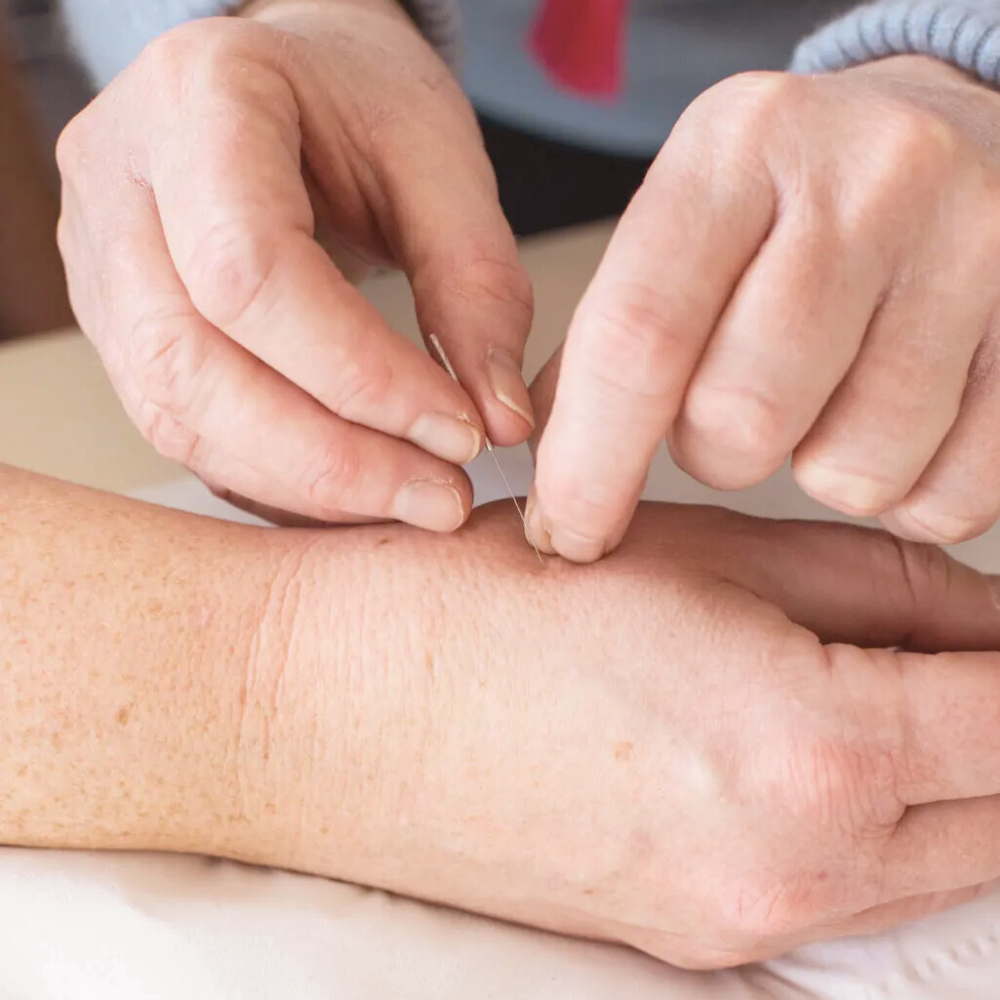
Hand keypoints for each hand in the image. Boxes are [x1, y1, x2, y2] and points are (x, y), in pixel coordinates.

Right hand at [55, 0, 533, 529]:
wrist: (289, 80)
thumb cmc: (363, 97)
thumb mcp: (440, 159)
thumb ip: (478, 285)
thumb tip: (501, 422)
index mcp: (203, 100)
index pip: (252, 272)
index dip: (360, 376)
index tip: (461, 431)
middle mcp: (121, 182)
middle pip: (193, 364)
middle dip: (331, 458)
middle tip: (440, 499)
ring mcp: (102, 261)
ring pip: (175, 413)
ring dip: (303, 483)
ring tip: (410, 499)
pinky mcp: (119, 325)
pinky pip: (182, 428)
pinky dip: (273, 476)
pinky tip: (353, 489)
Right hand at [245, 501, 999, 968]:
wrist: (329, 708)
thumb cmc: (479, 605)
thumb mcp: (693, 547)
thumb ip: (869, 578)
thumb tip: (975, 609)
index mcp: (812, 746)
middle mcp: (796, 869)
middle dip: (999, 723)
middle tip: (960, 649)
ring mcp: (739, 925)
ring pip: (932, 866)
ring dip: (946, 783)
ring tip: (885, 688)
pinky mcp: (686, 940)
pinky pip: (840, 896)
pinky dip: (867, 828)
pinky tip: (801, 750)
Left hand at [530, 56, 999, 560]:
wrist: (958, 138)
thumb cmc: (793, 203)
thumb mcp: (682, 230)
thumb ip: (607, 348)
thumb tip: (554, 492)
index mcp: (738, 149)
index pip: (638, 337)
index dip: (589, 465)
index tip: (566, 536)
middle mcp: (865, 182)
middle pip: (740, 419)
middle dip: (712, 458)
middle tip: (728, 419)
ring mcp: (973, 248)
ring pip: (851, 470)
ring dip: (813, 474)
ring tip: (821, 405)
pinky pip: (948, 495)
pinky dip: (902, 494)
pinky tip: (893, 424)